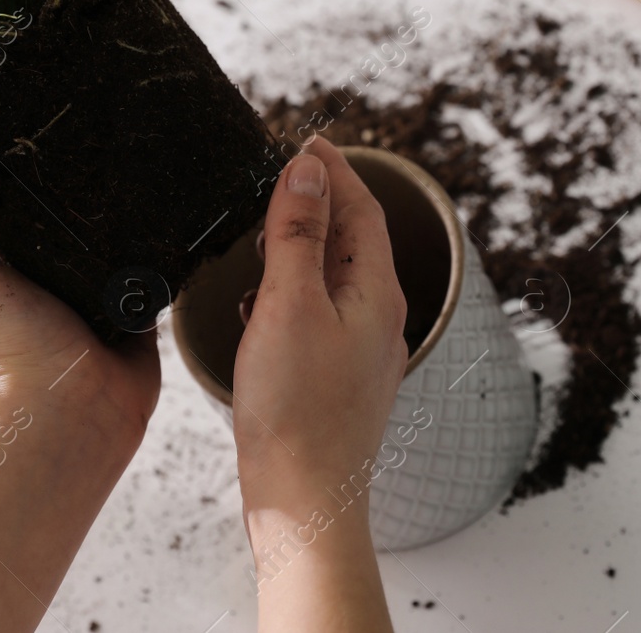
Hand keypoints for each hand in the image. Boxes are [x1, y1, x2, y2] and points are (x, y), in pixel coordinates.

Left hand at [0, 142, 158, 632]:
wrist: (76, 408)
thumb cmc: (0, 345)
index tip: (6, 85)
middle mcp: (38, 259)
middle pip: (51, 195)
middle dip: (66, 158)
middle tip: (85, 100)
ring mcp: (87, 273)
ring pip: (103, 215)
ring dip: (115, 186)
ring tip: (133, 127)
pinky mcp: (131, 286)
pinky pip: (147, 241)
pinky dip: (154, 219)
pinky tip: (166, 179)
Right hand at [232, 137, 407, 631]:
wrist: (303, 502)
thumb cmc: (297, 411)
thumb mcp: (290, 304)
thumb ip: (298, 235)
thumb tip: (309, 171)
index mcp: (377, 293)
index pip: (364, 209)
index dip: (336, 168)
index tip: (308, 138)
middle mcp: (378, 319)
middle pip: (354, 239)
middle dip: (321, 200)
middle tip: (283, 171)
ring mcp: (360, 352)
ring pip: (335, 278)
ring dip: (304, 245)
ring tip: (267, 227)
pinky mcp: (336, 380)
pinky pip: (320, 314)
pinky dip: (293, 290)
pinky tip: (262, 303)